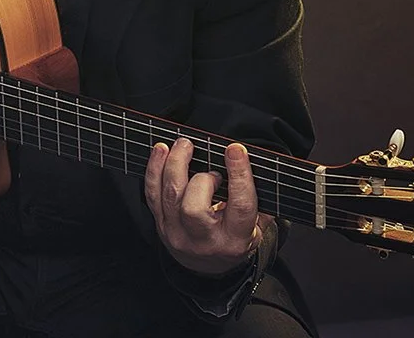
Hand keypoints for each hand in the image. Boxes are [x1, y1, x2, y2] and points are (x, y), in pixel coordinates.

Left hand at [144, 137, 270, 276]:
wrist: (207, 269)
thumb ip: (261, 201)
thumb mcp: (256, 228)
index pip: (240, 206)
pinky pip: (152, 193)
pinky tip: (161, 150)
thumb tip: (258, 166)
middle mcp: (204, 240)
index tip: (235, 149)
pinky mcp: (160, 224)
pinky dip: (154, 168)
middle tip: (210, 166)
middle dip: (201, 178)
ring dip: (175, 163)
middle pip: (194, 208)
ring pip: (171, 196)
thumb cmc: (233, 238)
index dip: (239, 175)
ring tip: (184, 144)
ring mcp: (178, 233)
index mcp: (235, 239)